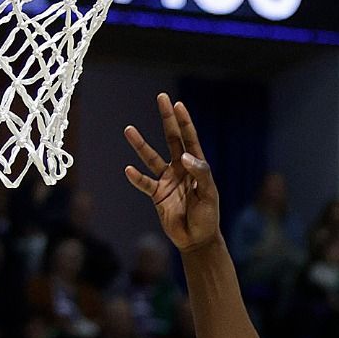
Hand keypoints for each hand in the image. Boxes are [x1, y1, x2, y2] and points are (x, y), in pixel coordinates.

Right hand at [123, 95, 221, 252]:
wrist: (197, 240)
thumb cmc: (208, 216)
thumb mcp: (209, 194)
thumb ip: (200, 173)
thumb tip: (185, 156)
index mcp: (196, 165)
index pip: (190, 139)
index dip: (184, 122)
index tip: (178, 104)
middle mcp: (180, 168)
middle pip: (172, 139)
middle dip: (167, 119)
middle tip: (161, 98)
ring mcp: (167, 180)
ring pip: (151, 158)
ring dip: (141, 145)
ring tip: (128, 129)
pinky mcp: (157, 195)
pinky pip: (145, 184)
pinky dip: (137, 178)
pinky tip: (129, 170)